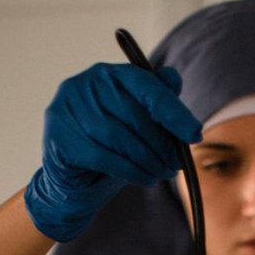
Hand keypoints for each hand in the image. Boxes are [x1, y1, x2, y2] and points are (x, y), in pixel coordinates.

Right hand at [24, 63, 201, 241]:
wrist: (73, 182)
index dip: (173, 111)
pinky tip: (146, 180)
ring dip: (149, 161)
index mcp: (106, 73)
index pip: (146, 86)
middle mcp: (83, 85)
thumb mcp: (135, 124)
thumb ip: (153, 100)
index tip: (195, 134)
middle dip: (162, 144)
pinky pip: (104, 157)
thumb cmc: (110, 148)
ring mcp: (67, 110)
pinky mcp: (59, 138)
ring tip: (164, 174)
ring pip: (119, 137)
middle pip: (134, 114)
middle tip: (177, 165)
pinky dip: (131, 171)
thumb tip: (174, 80)